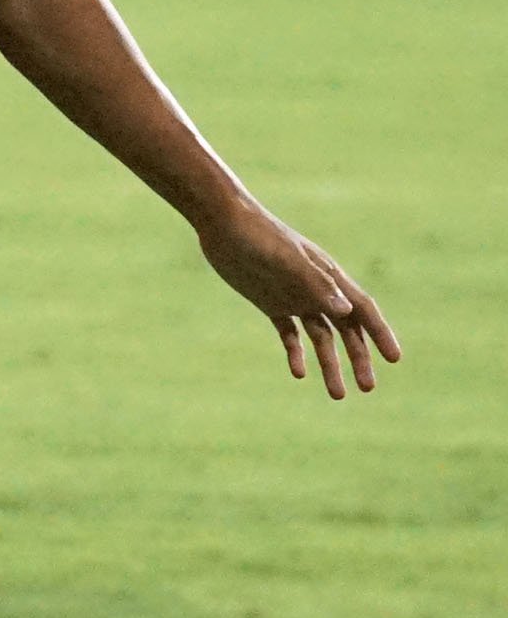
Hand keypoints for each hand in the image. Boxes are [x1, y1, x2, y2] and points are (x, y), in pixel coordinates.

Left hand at [196, 199, 401, 399]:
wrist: (223, 222)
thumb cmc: (258, 236)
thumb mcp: (287, 261)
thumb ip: (316, 285)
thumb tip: (346, 311)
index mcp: (329, 277)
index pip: (363, 310)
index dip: (380, 334)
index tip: (394, 359)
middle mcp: (317, 290)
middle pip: (347, 330)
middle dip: (359, 359)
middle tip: (367, 388)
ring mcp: (295, 296)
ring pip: (321, 337)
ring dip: (329, 364)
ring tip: (337, 395)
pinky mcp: (270, 301)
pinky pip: (289, 333)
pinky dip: (295, 352)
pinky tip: (298, 373)